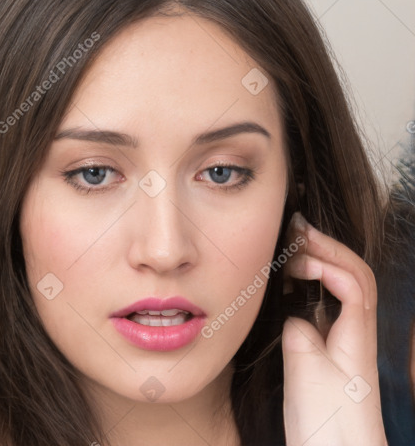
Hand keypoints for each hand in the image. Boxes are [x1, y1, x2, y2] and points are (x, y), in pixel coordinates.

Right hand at [282, 212, 387, 445]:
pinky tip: (299, 282)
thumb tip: (296, 311)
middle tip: (299, 230)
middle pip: (356, 275)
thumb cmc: (329, 423)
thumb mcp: (306, 370)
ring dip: (326, 260)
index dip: (326, 262)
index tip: (299, 261)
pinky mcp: (336, 350)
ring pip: (347, 286)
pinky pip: (333, 303)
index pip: (352, 280)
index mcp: (356, 335)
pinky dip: (319, 283)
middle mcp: (358, 332)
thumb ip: (300, 329)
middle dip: (330, 247)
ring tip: (299, 245)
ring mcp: (349, 340)